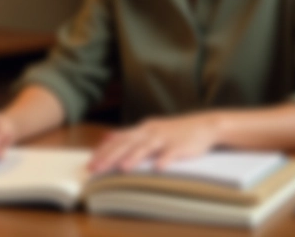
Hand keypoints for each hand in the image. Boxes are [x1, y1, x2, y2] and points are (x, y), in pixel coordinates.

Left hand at [88, 113, 221, 173]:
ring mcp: (166, 138)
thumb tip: (106, 137)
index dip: (103, 151)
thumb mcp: (149, 129)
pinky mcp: (182, 146)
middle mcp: (151, 132)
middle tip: (96, 169)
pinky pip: (172, 153)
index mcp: (143, 129)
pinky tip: (158, 169)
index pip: (118, 140)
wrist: (205, 125)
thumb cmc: (175, 131)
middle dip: (111, 157)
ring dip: (135, 157)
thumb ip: (128, 134)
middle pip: (128, 144)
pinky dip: (165, 160)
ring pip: (148, 147)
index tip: (90, 163)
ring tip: (123, 169)